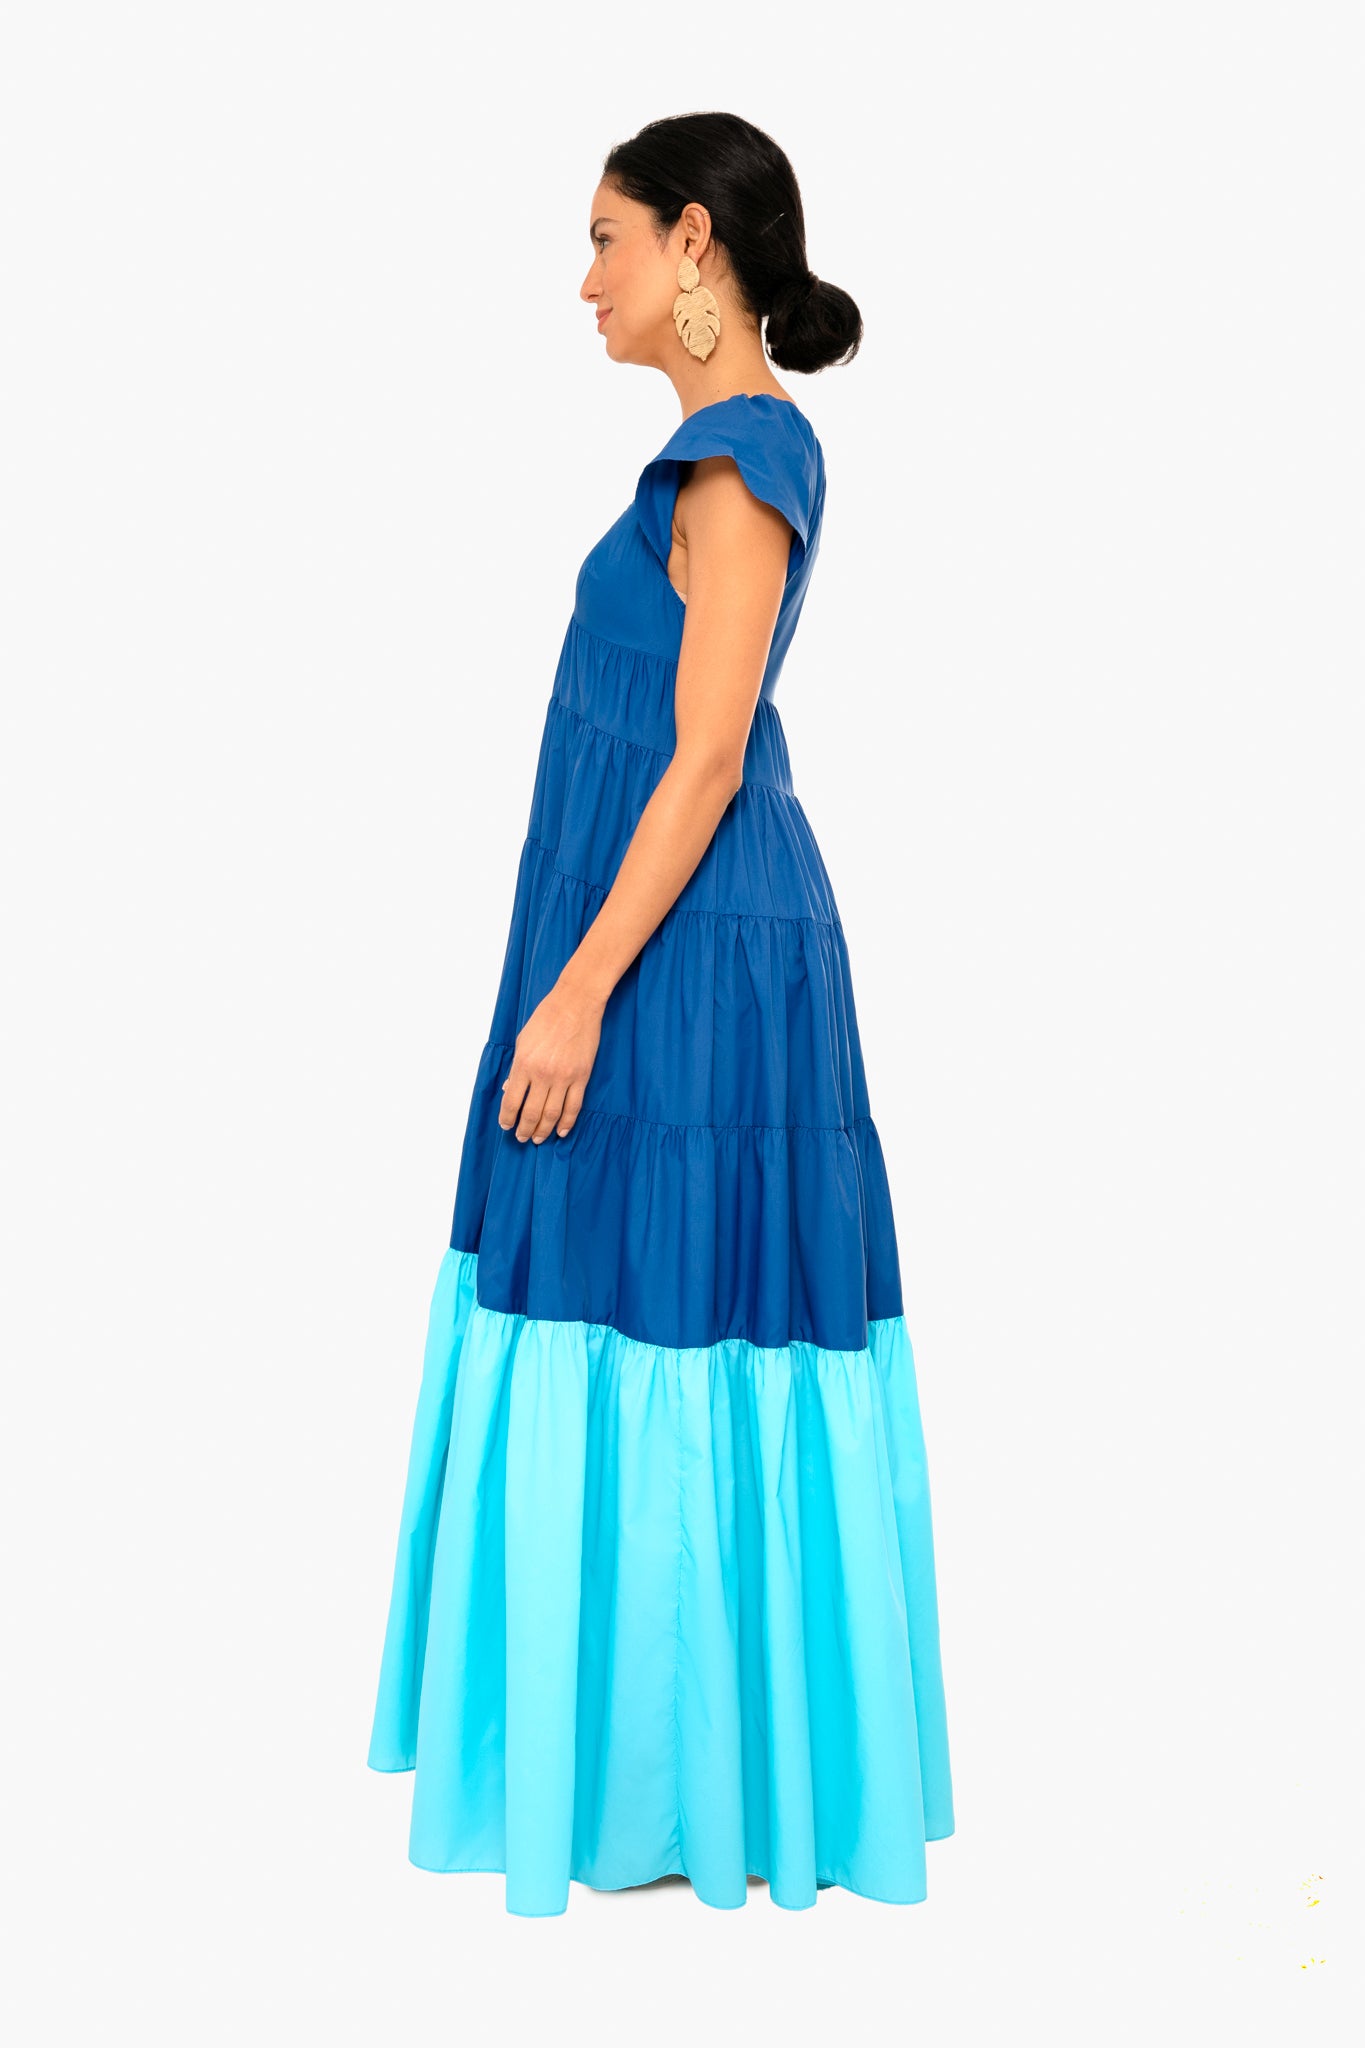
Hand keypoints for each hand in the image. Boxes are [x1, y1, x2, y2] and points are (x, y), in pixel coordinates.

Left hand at [497, 979, 603, 1142]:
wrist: (575, 1005)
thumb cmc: (546, 1018)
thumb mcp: (523, 1041)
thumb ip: (516, 1068)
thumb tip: (509, 1090)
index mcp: (524, 1064)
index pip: (511, 1101)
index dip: (507, 1118)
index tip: (506, 1126)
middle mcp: (542, 1074)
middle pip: (531, 1113)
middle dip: (524, 1129)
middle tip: (521, 1138)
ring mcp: (563, 1077)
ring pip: (552, 1115)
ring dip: (543, 1131)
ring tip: (538, 1139)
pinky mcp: (581, 1077)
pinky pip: (573, 1106)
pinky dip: (566, 1122)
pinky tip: (561, 1131)